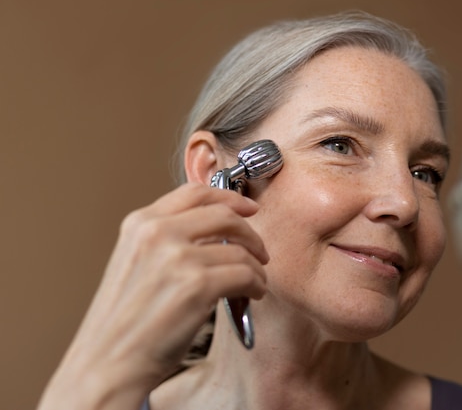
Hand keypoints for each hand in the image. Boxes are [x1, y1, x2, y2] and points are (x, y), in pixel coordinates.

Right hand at [38, 183, 267, 408]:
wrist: (107, 363)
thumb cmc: (125, 321)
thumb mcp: (136, 262)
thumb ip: (167, 239)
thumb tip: (216, 230)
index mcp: (140, 224)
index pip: (195, 192)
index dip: (230, 197)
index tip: (248, 207)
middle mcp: (157, 233)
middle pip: (224, 214)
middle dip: (250, 232)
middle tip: (259, 250)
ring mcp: (177, 258)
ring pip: (240, 250)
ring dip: (256, 267)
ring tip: (255, 281)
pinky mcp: (196, 286)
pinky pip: (245, 275)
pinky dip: (256, 284)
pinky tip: (252, 294)